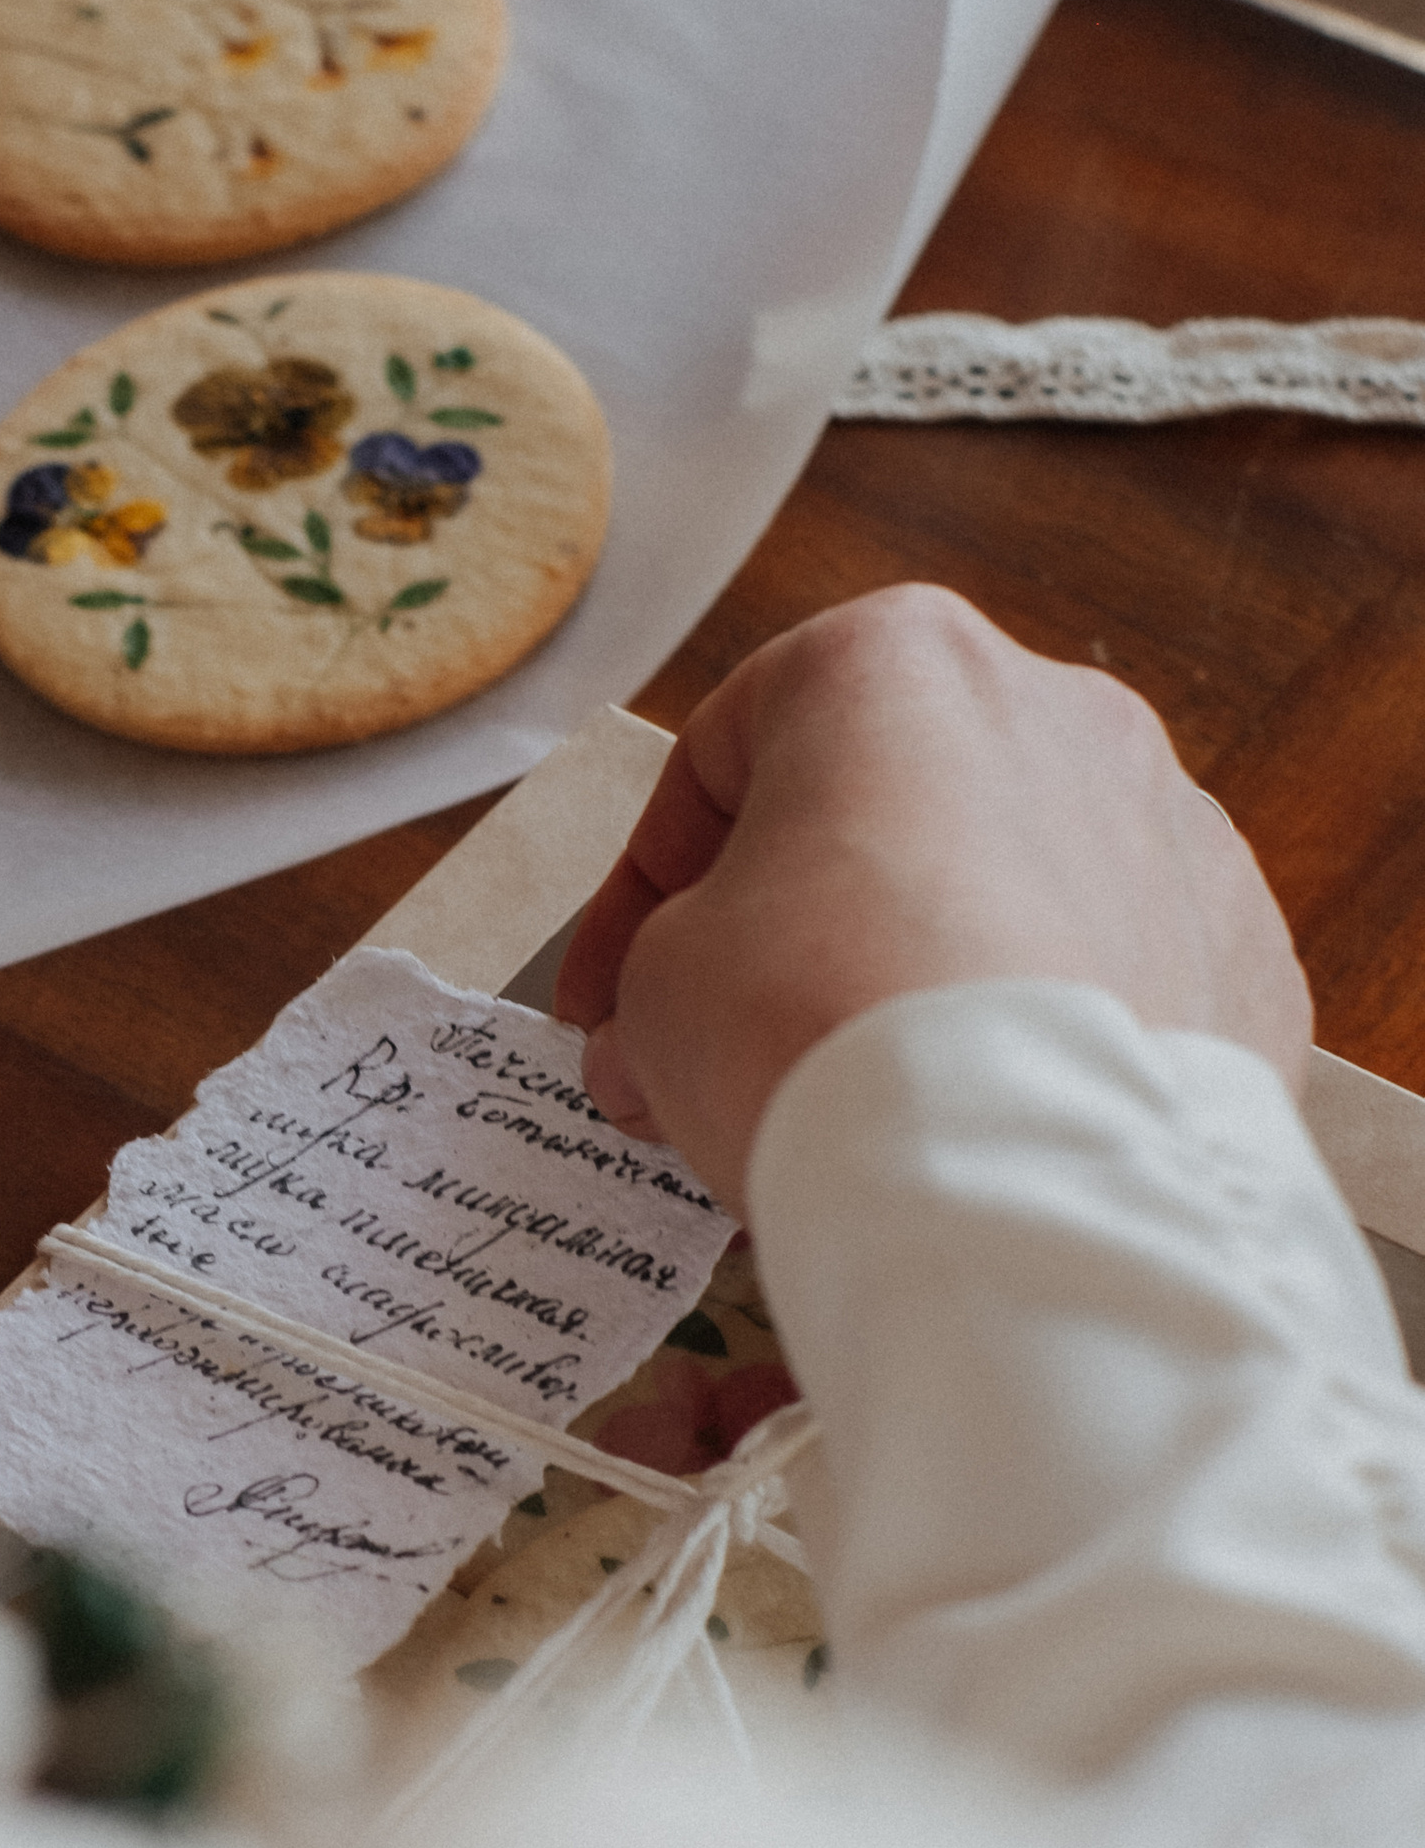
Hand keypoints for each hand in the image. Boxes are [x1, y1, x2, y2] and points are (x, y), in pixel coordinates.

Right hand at [556, 586, 1311, 1209]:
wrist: (1025, 1184)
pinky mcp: (1242, 956)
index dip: (638, 895)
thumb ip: (656, 981)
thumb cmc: (818, 1028)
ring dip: (920, 980)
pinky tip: (982, 1132)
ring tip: (859, 1105)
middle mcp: (1056, 710)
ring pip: (1007, 896)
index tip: (604, 1002)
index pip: (722, 758)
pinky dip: (1044, 1046)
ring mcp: (1172, 829)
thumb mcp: (657, 986)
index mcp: (893, 663)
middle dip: (790, 935)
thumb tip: (660, 1043)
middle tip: (722, 1051)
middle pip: (879, 818)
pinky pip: (1111, 986)